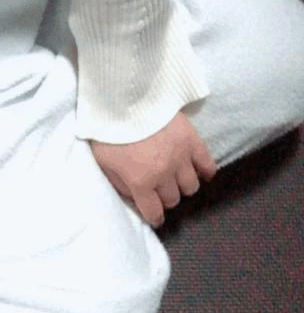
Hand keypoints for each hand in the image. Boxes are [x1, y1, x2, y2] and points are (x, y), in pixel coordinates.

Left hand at [90, 112, 217, 226]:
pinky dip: (206, 171)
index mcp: (140, 182)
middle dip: (165, 197)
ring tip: (175, 177)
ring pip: (191, 186)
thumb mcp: (103, 161)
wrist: (124, 96)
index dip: (154, 216)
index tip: (154, 215)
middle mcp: (164, 174)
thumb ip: (118, 184)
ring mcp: (181, 157)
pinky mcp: (192, 140)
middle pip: (173, 199)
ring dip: (182, 185)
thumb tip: (133, 198)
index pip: (154, 212)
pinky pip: (208, 165)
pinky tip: (200, 172)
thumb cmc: (108, 129)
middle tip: (159, 188)